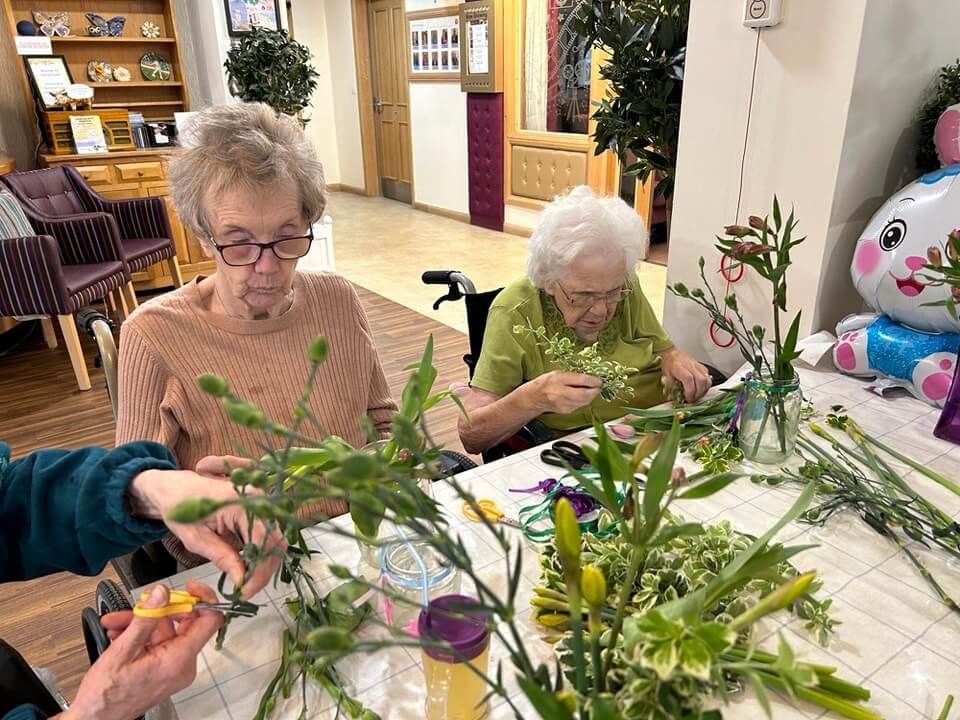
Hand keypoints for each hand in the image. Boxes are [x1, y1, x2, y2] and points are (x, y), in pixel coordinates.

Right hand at [62, 582, 222, 719]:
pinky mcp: (165, 671)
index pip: (210, 620)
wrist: (94, 719)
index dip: (201, 599)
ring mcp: (174, 669)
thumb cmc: (106, 696)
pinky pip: (159, 644)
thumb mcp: (123, 650)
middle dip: (156, 611)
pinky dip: (140, 636)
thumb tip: (162, 593)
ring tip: (117, 623)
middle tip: (137, 605)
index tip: (188, 587)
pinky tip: (120, 634)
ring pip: (165, 631)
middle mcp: (182, 665)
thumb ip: (146, 618)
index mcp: (179, 659)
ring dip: (141, 623)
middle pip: (183, 623)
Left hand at [129, 466, 284, 598]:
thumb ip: (221, 557)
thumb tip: (241, 579)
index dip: (258, 571)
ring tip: (245, 580)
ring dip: (264, 563)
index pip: (263, 543)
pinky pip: (268, 534)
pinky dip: (260, 553)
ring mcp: (260, 503)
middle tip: (246, 591)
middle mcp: (257, 500)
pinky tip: (246, 565)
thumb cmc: (180, 508)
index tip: (245, 592)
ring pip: (275, 540)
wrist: (176, 487)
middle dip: (264, 571)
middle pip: (275, 542)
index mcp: (242, 505)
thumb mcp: (196, 538)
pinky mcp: (258, 509)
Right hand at [530, 371, 601, 413]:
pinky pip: (580, 405)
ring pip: (584, 401)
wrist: (535, 397)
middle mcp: (560, 392)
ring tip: (593, 390)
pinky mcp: (566, 410)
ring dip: (591, 396)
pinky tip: (584, 396)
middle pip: (584, 394)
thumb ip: (573, 376)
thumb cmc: (546, 383)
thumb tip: (590, 378)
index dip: (592, 380)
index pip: (580, 380)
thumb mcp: (558, 373)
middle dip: (595, 391)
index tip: (598, 380)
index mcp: (558, 379)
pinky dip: (584, 400)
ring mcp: (563, 404)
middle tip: (598, 387)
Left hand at [660, 348, 710, 401]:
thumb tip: (674, 399)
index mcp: (678, 367)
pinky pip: (708, 377)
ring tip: (697, 396)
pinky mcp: (703, 367)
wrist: (673, 354)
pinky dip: (706, 386)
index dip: (690, 391)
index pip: (689, 379)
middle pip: (701, 380)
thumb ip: (671, 388)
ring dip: (703, 391)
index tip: (687, 398)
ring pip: (707, 379)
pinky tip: (700, 390)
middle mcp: (689, 365)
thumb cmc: (669, 365)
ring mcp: (697, 365)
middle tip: (692, 399)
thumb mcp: (665, 376)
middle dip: (698, 393)